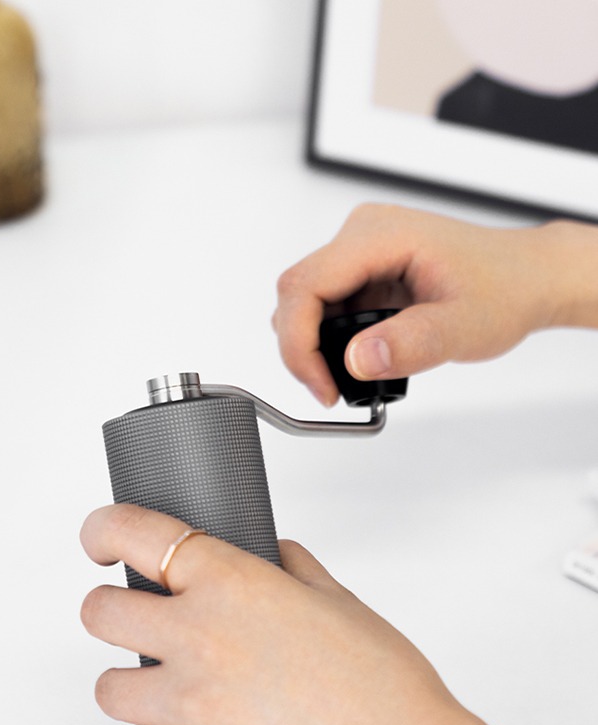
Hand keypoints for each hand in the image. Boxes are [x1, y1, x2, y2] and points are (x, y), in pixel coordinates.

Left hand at [80, 503, 464, 724]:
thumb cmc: (383, 686)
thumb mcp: (340, 602)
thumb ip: (294, 569)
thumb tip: (270, 554)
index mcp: (232, 584)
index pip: (134, 534)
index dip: (104, 529)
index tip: (100, 538)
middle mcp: (198, 637)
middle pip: (98, 612)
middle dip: (112, 611)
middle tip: (135, 623)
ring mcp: (188, 706)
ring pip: (106, 687)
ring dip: (129, 685)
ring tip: (166, 692)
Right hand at [272, 203, 571, 404]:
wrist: (527, 278)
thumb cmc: (505, 289)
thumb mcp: (465, 326)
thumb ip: (412, 343)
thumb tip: (357, 360)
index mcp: (380, 235)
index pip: (304, 286)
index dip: (298, 345)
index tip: (323, 387)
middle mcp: (362, 235)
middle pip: (296, 296)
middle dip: (303, 351)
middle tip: (332, 391)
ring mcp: (359, 251)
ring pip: (305, 304)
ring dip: (316, 348)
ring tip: (350, 378)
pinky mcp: (362, 271)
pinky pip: (326, 308)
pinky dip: (332, 342)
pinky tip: (361, 358)